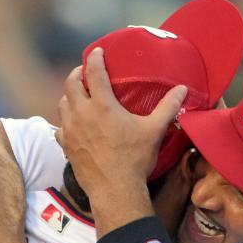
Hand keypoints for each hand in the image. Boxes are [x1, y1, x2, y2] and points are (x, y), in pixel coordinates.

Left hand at [56, 47, 186, 197]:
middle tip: (85, 73)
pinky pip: (60, 128)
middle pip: (71, 84)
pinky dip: (65, 122)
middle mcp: (82, 113)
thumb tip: (182, 90)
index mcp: (102, 105)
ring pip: (63, 104)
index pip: (94, 71)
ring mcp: (71, 130)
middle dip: (77, 74)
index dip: (95, 58)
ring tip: (78, 96)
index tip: (97, 52)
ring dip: (69, 96)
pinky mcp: (66, 147)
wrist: (115, 190)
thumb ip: (167, 108)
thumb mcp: (154, 131)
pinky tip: (73, 125)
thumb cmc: (135, 159)